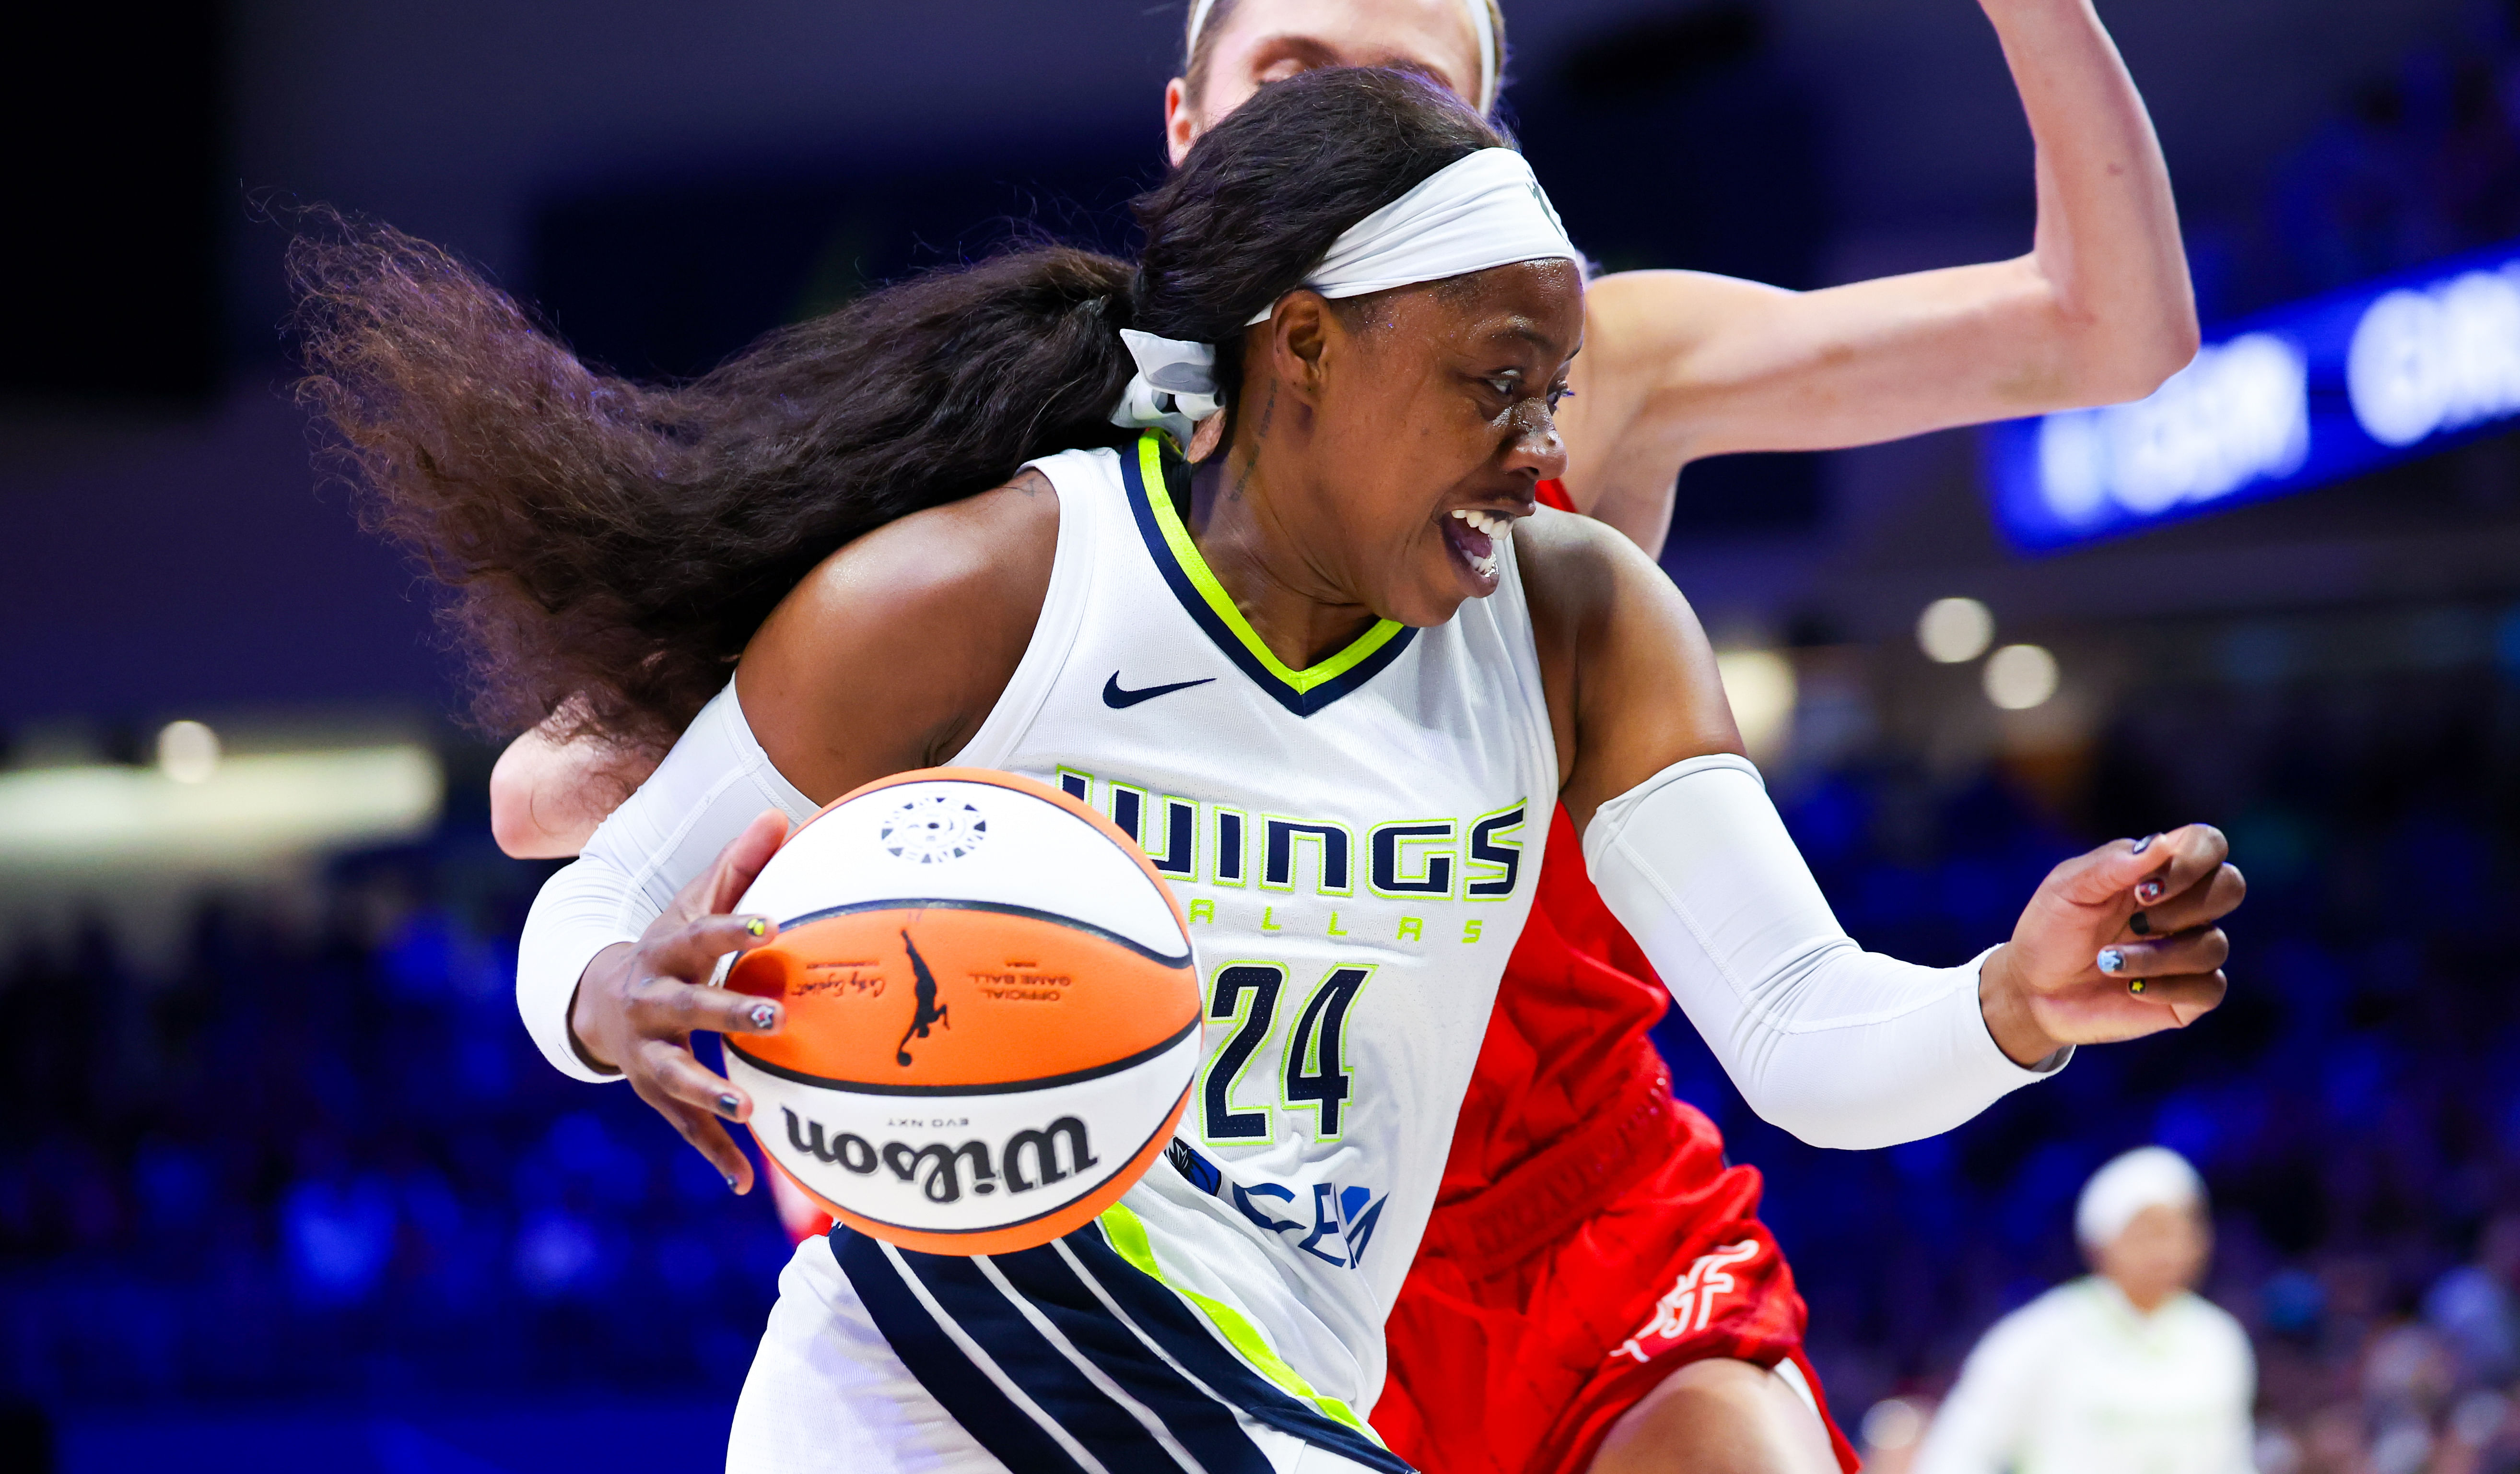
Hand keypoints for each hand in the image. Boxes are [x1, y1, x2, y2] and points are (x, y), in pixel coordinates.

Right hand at [568, 809, 790, 1191]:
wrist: (602, 999)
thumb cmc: (670, 947)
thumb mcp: (693, 906)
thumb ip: (737, 867)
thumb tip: (779, 815)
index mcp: (662, 954)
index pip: (698, 937)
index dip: (731, 930)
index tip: (773, 923)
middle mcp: (649, 1005)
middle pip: (686, 1009)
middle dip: (727, 1014)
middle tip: (777, 1017)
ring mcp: (648, 1055)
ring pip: (675, 1076)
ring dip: (709, 1091)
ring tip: (747, 1106)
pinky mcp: (656, 1094)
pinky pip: (684, 1127)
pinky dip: (715, 1154)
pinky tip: (747, 1182)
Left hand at [1978, 825, 2244, 1065]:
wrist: (2033, 990)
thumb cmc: (2050, 929)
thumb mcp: (2068, 889)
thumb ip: (2114, 864)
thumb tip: (2163, 842)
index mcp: (2158, 870)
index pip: (2207, 844)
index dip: (2193, 860)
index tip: (2145, 888)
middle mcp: (2184, 906)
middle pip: (2231, 886)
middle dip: (2184, 907)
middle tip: (2134, 922)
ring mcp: (2190, 949)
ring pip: (2214, 944)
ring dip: (2156, 955)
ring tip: (2107, 962)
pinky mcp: (2189, 995)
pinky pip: (2210, 988)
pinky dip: (2168, 987)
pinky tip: (2132, 988)